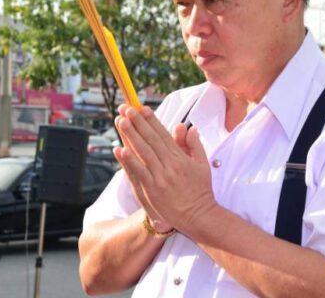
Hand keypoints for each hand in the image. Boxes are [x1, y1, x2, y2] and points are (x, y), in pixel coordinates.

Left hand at [114, 105, 216, 233]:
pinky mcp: (152, 190)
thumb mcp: (203, 164)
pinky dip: (130, 161)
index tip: (142, 108)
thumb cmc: (201, 190)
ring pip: (143, 152)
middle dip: (138, 123)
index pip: (163, 134)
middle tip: (126, 109)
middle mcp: (170, 165)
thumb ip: (195, 145)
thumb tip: (190, 128)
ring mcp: (161, 177)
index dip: (152, 120)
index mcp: (181, 158)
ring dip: (131, 135)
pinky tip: (121, 150)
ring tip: (121, 121)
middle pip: (151, 139)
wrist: (199, 215)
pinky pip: (139, 173)